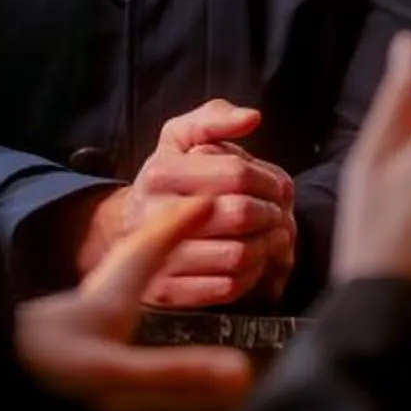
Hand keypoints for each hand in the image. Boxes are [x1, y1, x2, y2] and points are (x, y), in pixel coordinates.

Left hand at [17, 197, 255, 410]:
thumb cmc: (32, 370)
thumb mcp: (108, 377)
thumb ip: (172, 374)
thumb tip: (241, 372)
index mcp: (107, 300)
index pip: (149, 249)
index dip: (180, 224)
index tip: (209, 197)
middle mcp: (89, 307)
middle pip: (131, 258)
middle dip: (162, 236)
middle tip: (190, 213)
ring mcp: (67, 329)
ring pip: (111, 284)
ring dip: (138, 266)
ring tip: (159, 257)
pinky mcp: (51, 354)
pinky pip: (96, 314)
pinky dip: (118, 302)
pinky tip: (112, 324)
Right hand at [76, 102, 296, 307]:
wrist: (131, 226)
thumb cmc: (170, 179)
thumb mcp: (182, 137)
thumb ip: (216, 118)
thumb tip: (252, 118)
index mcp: (160, 173)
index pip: (235, 174)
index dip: (269, 180)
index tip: (278, 186)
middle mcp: (153, 217)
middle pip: (240, 215)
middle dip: (271, 213)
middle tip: (279, 213)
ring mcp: (158, 259)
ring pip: (236, 256)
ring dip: (266, 246)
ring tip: (270, 236)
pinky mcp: (168, 292)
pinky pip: (226, 288)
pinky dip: (251, 275)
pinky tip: (252, 260)